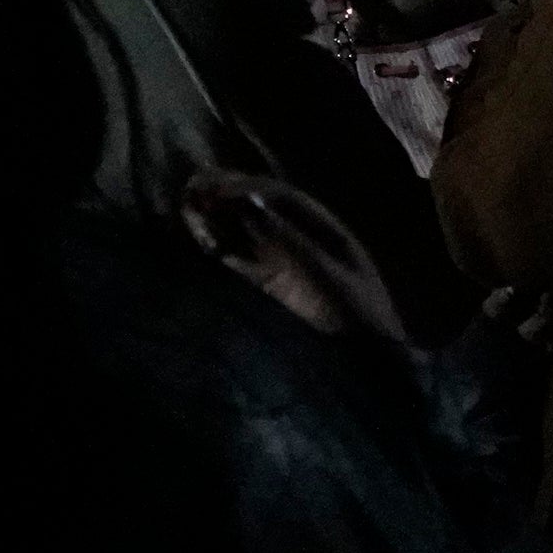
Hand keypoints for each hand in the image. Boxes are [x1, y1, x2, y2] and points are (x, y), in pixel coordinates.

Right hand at [181, 167, 404, 345]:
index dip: (248, 187)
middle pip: (260, 209)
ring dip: (218, 218)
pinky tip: (200, 236)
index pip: (281, 197)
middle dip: (227, 197)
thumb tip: (246, 202)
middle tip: (193, 188)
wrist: (364, 364)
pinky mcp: (269, 286)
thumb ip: (284, 238)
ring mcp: (285, 262)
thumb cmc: (351, 314)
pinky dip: (218, 246)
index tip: (217, 188)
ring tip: (188, 206)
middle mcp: (302, 239)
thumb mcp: (323, 273)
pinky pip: (239, 258)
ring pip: (245, 230)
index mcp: (325, 230)